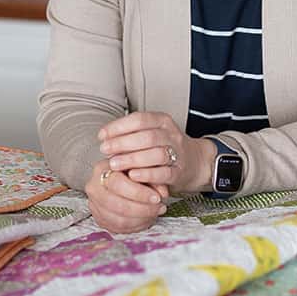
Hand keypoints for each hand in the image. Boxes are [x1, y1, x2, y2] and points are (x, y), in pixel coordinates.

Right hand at [84, 159, 166, 233]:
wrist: (123, 178)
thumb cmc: (134, 171)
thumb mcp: (144, 168)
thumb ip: (153, 178)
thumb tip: (162, 193)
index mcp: (102, 169)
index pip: (118, 183)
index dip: (139, 193)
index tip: (157, 198)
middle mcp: (94, 187)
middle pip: (117, 204)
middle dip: (142, 209)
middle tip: (159, 208)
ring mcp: (94, 204)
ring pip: (118, 219)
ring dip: (141, 219)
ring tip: (155, 213)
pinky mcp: (99, 218)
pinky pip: (117, 228)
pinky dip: (135, 226)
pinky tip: (146, 219)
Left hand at [98, 111, 215, 194]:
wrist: (194, 162)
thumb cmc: (165, 147)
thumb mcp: (151, 133)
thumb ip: (131, 134)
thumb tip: (105, 138)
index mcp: (162, 121)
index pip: (139, 119)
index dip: (118, 127)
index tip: (102, 136)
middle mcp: (171, 135)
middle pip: (147, 136)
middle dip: (122, 143)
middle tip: (105, 150)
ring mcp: (177, 153)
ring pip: (156, 153)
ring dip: (132, 159)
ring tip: (115, 164)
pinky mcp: (179, 172)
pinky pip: (164, 173)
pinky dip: (147, 175)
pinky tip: (133, 176)